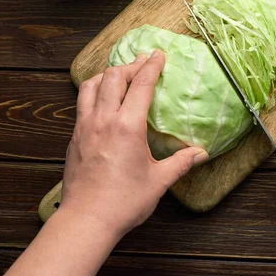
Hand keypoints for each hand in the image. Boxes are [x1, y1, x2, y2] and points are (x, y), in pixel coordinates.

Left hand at [60, 51, 207, 241]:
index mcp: (127, 127)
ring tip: (120, 74)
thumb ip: (180, 163)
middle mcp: (104, 120)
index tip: (159, 54)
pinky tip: (102, 99)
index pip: (141, 85)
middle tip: (143, 62)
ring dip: (108, 74)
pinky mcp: (74, 136)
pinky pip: (82, 102)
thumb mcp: (158, 181)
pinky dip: (93, 91)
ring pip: (91, 85)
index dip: (151, 66)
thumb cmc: (124, 202)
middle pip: (114, 77)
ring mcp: (85, 126)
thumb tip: (200, 153)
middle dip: (130, 65)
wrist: (86, 220)